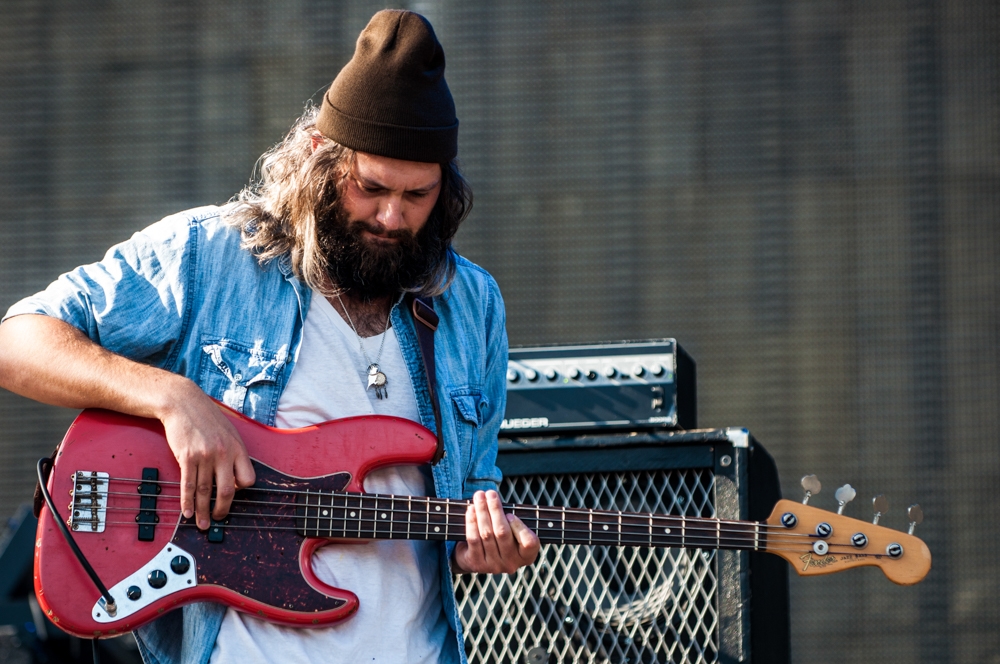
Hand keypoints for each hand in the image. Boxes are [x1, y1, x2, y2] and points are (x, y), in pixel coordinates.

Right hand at [160, 384, 255, 529]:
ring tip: (202, 523)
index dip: (241, 490)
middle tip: (218, 519)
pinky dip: (187, 502)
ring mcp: (205, 456)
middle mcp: (223, 453)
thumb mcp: (229, 433)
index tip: (233, 495)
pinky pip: (188, 485)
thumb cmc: (207, 418)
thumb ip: (233, 454)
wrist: (184, 403)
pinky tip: (187, 512)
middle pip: (226, 491)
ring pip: (204, 491)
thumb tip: (234, 477)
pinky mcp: (187, 457)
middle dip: (222, 509)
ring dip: (202, 511)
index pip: (247, 479)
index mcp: (237, 448)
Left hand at [453, 490, 539, 573]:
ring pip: (487, 534)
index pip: (529, 542)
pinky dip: (472, 522)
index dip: (519, 527)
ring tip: (479, 496)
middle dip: (495, 510)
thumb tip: (496, 500)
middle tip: (490, 493)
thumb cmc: (500, 536)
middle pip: (503, 533)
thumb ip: (511, 519)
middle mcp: (511, 563)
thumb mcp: (513, 530)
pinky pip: (473, 539)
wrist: (475, 557)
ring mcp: (493, 566)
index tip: (510, 514)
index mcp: (526, 556)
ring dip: (482, 511)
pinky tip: (471, 510)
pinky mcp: (476, 563)